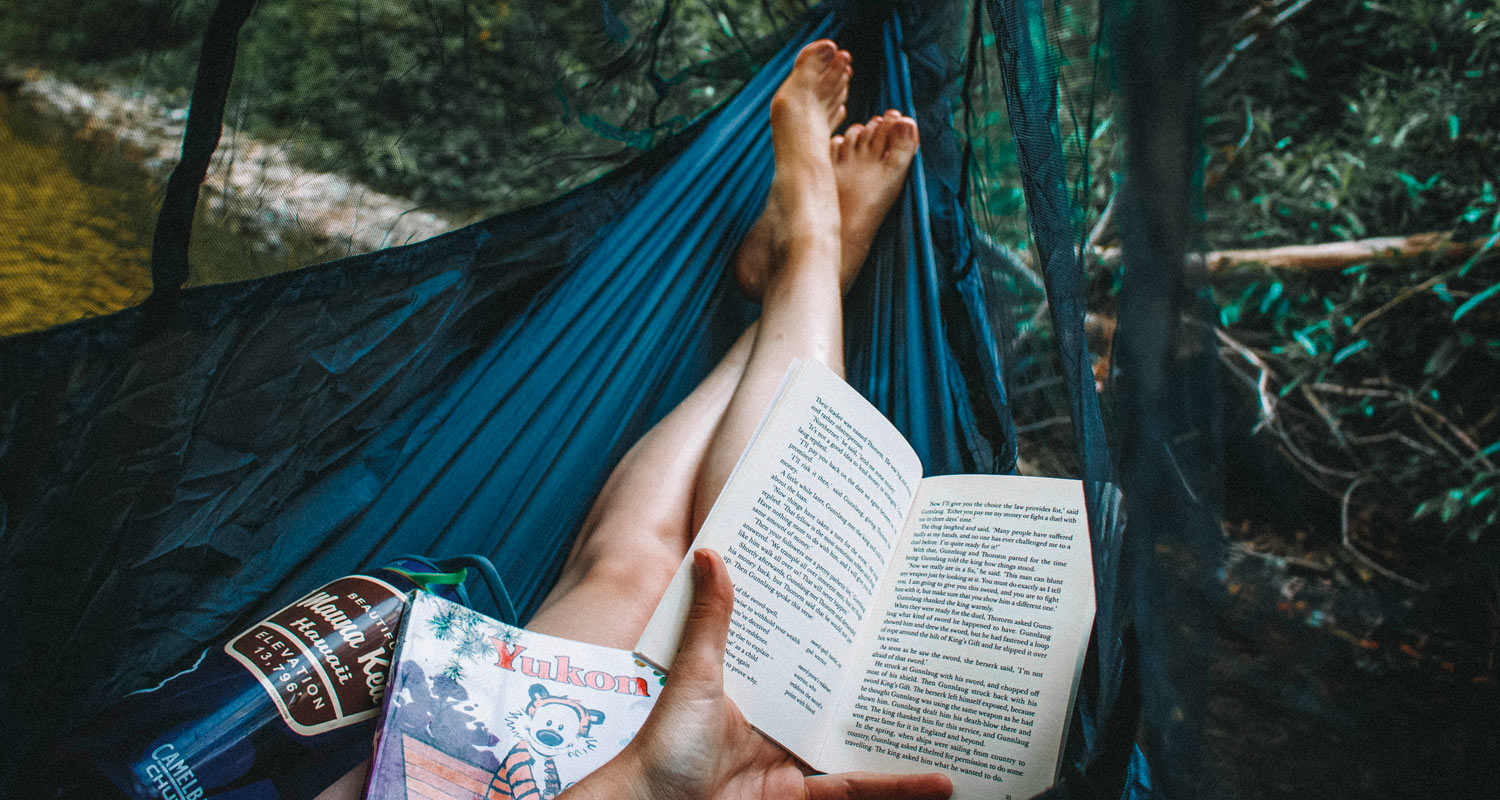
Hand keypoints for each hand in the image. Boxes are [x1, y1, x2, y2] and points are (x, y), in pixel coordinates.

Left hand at [561, 549, 951, 799]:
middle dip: (875, 670)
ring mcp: (790, 758)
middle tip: (923, 637)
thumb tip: (711, 555)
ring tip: (951, 706)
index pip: (798, 646)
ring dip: (898, 728)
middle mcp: (775, 718)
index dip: (828, 622)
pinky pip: (856, 788)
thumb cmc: (663, 746)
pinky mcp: (802, 795)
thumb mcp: (695, 676)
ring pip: (854, 738)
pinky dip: (898, 787)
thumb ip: (709, 622)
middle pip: (834, 691)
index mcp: (752, 683)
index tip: (863, 591)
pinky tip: (941, 782)